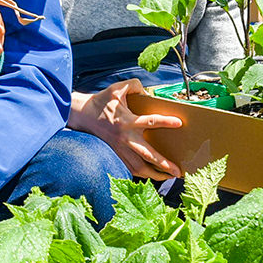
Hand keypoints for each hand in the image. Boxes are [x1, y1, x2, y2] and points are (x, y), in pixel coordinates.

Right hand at [69, 79, 183, 180]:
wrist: (83, 115)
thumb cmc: (102, 101)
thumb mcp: (117, 88)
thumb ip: (134, 86)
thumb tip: (148, 92)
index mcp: (126, 121)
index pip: (149, 121)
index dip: (165, 121)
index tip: (179, 122)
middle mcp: (125, 138)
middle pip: (146, 154)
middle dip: (163, 163)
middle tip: (177, 170)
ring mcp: (121, 149)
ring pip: (139, 167)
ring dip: (155, 175)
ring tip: (170, 177)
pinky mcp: (117, 154)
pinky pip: (131, 169)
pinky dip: (143, 174)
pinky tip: (154, 175)